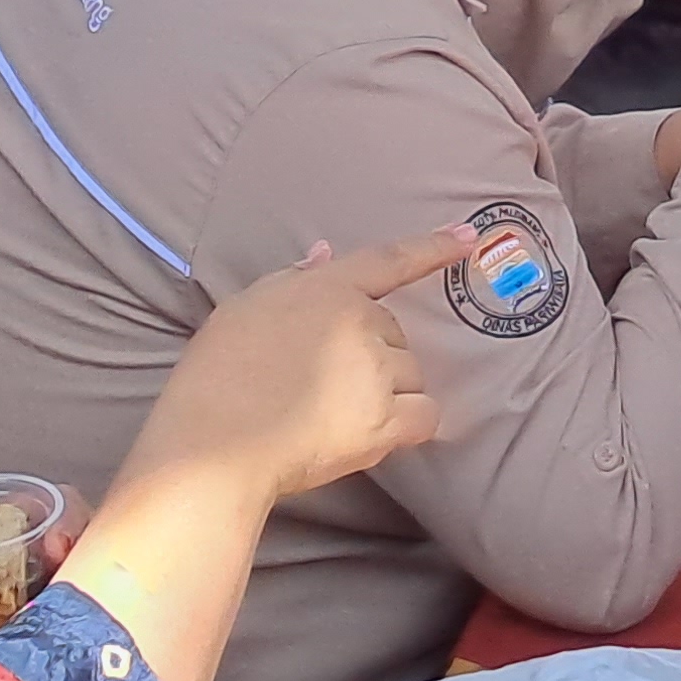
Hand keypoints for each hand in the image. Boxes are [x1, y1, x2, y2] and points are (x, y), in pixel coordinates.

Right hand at [133, 228, 460, 502]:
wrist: (210, 445)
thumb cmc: (214, 376)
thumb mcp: (243, 309)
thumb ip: (291, 280)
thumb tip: (327, 254)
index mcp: (328, 290)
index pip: (390, 260)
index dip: (433, 246)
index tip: (469, 235)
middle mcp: (362, 324)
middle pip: (396, 333)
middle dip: (373, 354)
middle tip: (321, 384)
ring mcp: (377, 372)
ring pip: (410, 374)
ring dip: (389, 391)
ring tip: (335, 415)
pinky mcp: (384, 422)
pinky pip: (425, 416)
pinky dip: (409, 424)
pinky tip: (377, 434)